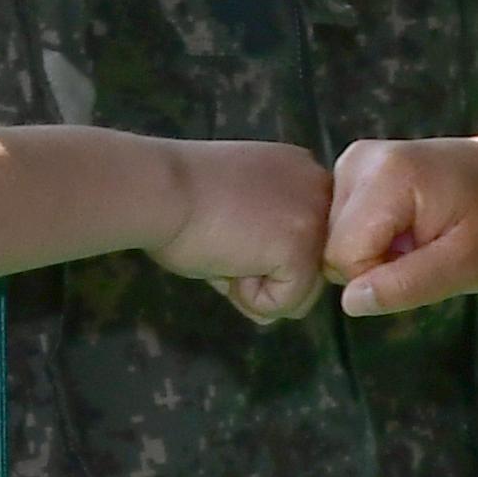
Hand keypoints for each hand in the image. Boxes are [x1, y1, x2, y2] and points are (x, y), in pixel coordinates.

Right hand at [149, 140, 330, 321]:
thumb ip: (266, 235)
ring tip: (226, 249)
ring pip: (303, 292)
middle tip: (223, 243)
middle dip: (263, 274)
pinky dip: (250, 297)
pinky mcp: (302, 249)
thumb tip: (274, 293)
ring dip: (258, 287)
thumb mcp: (240, 208)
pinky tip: (227, 260)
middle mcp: (319, 189)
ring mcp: (316, 219)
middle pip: (311, 268)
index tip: (228, 229)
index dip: (262, 253)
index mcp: (303, 173)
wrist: (158, 188)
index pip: (305, 239)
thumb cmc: (179, 198)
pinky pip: (287, 303)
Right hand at [327, 137, 477, 316]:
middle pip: (334, 245)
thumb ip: (407, 285)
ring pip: (335, 237)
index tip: (428, 260)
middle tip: (429, 248)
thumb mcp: (468, 264)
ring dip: (378, 251)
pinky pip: (344, 224)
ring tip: (423, 234)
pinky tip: (410, 226)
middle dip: (378, 263)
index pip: (344, 257)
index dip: (382, 277)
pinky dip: (375, 236)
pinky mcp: (355, 168)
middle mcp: (359, 160)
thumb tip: (350, 302)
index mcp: (386, 177)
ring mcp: (354, 160)